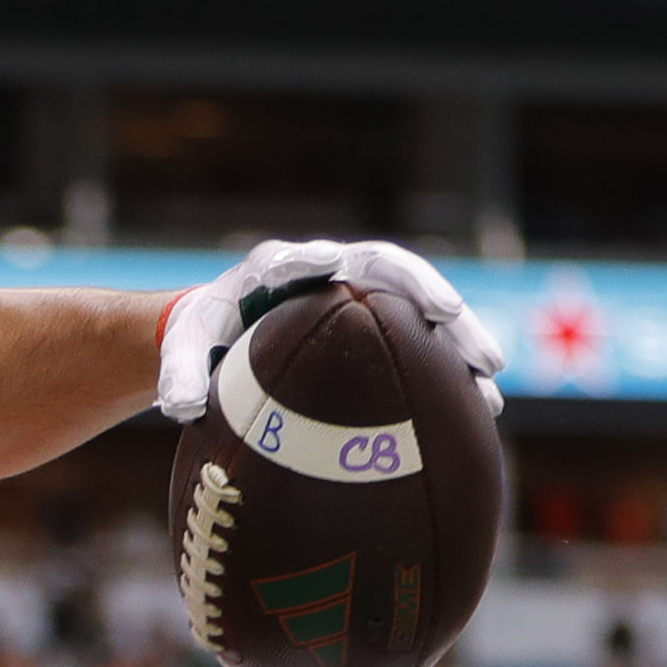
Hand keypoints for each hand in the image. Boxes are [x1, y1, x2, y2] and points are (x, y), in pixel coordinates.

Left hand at [151, 238, 504, 420]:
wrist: (224, 333)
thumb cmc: (201, 339)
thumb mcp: (182, 352)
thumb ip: (177, 374)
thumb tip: (179, 407)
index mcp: (276, 271)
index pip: (300, 258)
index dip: (316, 260)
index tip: (332, 265)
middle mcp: (329, 274)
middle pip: (386, 270)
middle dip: (422, 288)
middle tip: (451, 315)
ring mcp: (362, 298)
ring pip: (419, 307)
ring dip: (458, 334)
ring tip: (488, 371)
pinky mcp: (382, 328)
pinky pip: (425, 345)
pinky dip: (452, 372)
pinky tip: (482, 409)